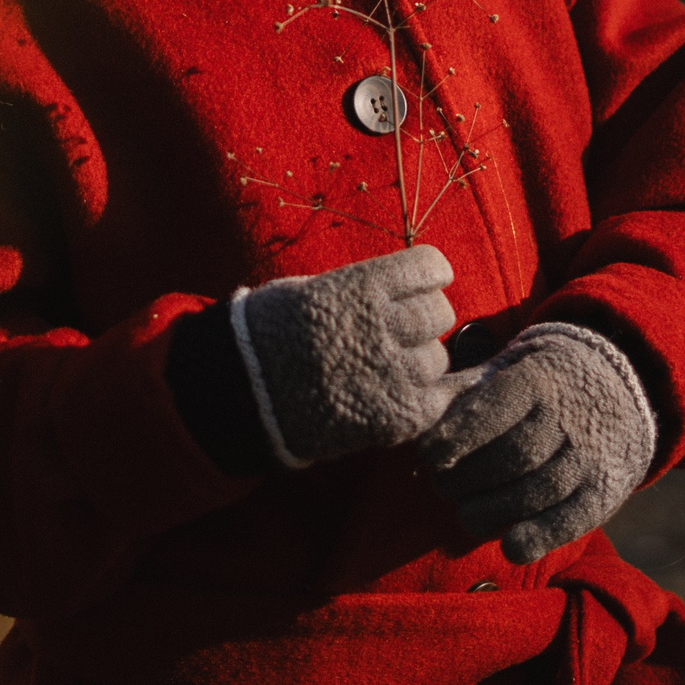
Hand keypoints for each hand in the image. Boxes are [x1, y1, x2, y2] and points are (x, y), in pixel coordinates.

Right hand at [235, 244, 462, 466]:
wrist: (243, 392)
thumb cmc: (272, 332)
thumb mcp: (312, 289)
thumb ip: (363, 289)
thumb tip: (404, 292)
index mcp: (365, 287)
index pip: (431, 268)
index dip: (430, 275)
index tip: (424, 283)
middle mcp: (386, 326)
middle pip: (440, 314)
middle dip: (425, 318)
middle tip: (402, 329)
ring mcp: (395, 374)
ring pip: (438, 359)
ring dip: (419, 360)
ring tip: (388, 367)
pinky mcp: (399, 416)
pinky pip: (438, 399)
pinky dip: (427, 395)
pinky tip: (405, 393)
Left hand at [417, 321, 655, 562]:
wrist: (620, 386)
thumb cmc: (539, 383)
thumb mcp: (507, 368)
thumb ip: (464, 389)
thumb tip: (419, 412)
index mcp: (538, 379)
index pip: (493, 410)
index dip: (455, 437)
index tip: (428, 454)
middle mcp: (568, 417)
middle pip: (513, 456)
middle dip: (468, 478)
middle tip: (441, 486)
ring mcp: (590, 455)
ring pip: (539, 490)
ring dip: (493, 511)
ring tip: (466, 514)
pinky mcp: (603, 491)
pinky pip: (571, 520)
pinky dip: (539, 538)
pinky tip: (510, 547)